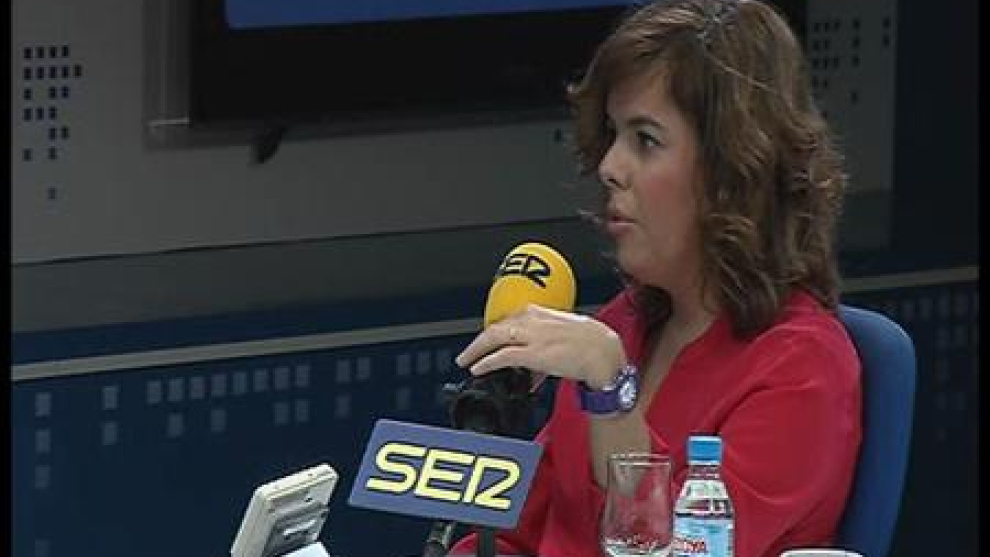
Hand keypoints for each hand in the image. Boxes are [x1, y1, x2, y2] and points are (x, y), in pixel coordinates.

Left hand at [455, 304, 627, 389]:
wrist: (605, 353)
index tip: (489, 343)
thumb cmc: (593, 343)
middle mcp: (533, 320)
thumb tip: (534, 369)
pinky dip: (486, 362)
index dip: (497, 332)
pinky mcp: (533, 354)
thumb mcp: (565, 337)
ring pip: (494, 337)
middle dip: (479, 340)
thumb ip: (546, 348)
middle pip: (496, 327)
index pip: (510, 319)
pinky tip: (478, 369)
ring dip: (476, 350)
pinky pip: (502, 357)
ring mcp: (532, 337)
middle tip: (468, 352)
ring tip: (466, 360)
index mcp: (542, 312)